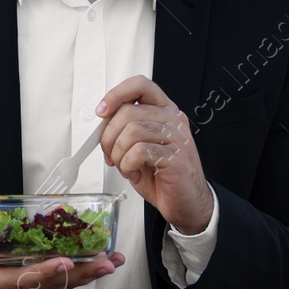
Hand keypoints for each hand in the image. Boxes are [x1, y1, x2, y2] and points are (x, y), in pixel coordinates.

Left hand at [97, 75, 212, 233]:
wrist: (186, 203)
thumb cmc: (162, 176)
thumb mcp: (139, 147)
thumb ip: (125, 130)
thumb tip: (102, 124)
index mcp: (164, 112)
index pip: (140, 85)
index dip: (116, 94)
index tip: (102, 111)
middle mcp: (172, 120)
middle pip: (128, 112)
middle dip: (109, 137)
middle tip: (111, 155)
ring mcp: (177, 138)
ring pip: (131, 131)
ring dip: (119, 154)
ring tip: (126, 167)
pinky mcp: (176, 157)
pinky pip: (139, 152)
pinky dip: (128, 165)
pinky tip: (135, 173)